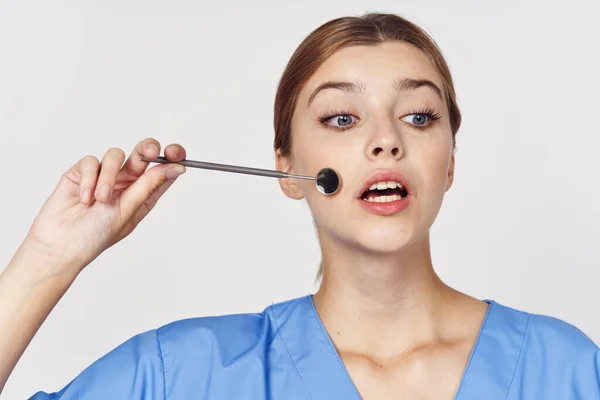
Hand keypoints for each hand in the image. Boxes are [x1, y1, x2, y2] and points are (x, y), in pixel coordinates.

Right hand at [24, 138, 186, 274]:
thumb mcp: (128, 210)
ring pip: (116, 155)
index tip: (175, 153)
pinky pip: (92, 161)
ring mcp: (105, 176)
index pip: (163, 170)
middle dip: (148, 148)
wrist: (60, 244)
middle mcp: (127, 182)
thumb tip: (177, 168)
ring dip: (110, 176)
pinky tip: (84, 198)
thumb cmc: (96, 235)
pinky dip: (89, 179)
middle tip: (148, 152)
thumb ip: (149, 186)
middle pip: (143, 153)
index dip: (173, 157)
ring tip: (100, 199)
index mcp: (143, 194)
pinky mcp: (82, 172)